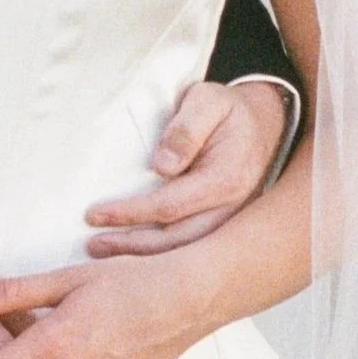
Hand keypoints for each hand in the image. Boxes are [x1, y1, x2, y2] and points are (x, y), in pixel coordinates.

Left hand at [85, 76, 291, 258]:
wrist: (265, 123)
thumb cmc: (229, 111)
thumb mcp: (208, 101)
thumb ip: (185, 129)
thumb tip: (161, 166)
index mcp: (225, 179)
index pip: (169, 205)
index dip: (130, 213)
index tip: (95, 214)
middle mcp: (230, 209)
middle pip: (175, 240)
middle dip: (130, 246)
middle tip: (92, 245)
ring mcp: (229, 222)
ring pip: (183, 251)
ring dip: (141, 257)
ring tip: (103, 252)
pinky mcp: (222, 226)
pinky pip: (190, 247)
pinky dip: (160, 257)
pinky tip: (132, 255)